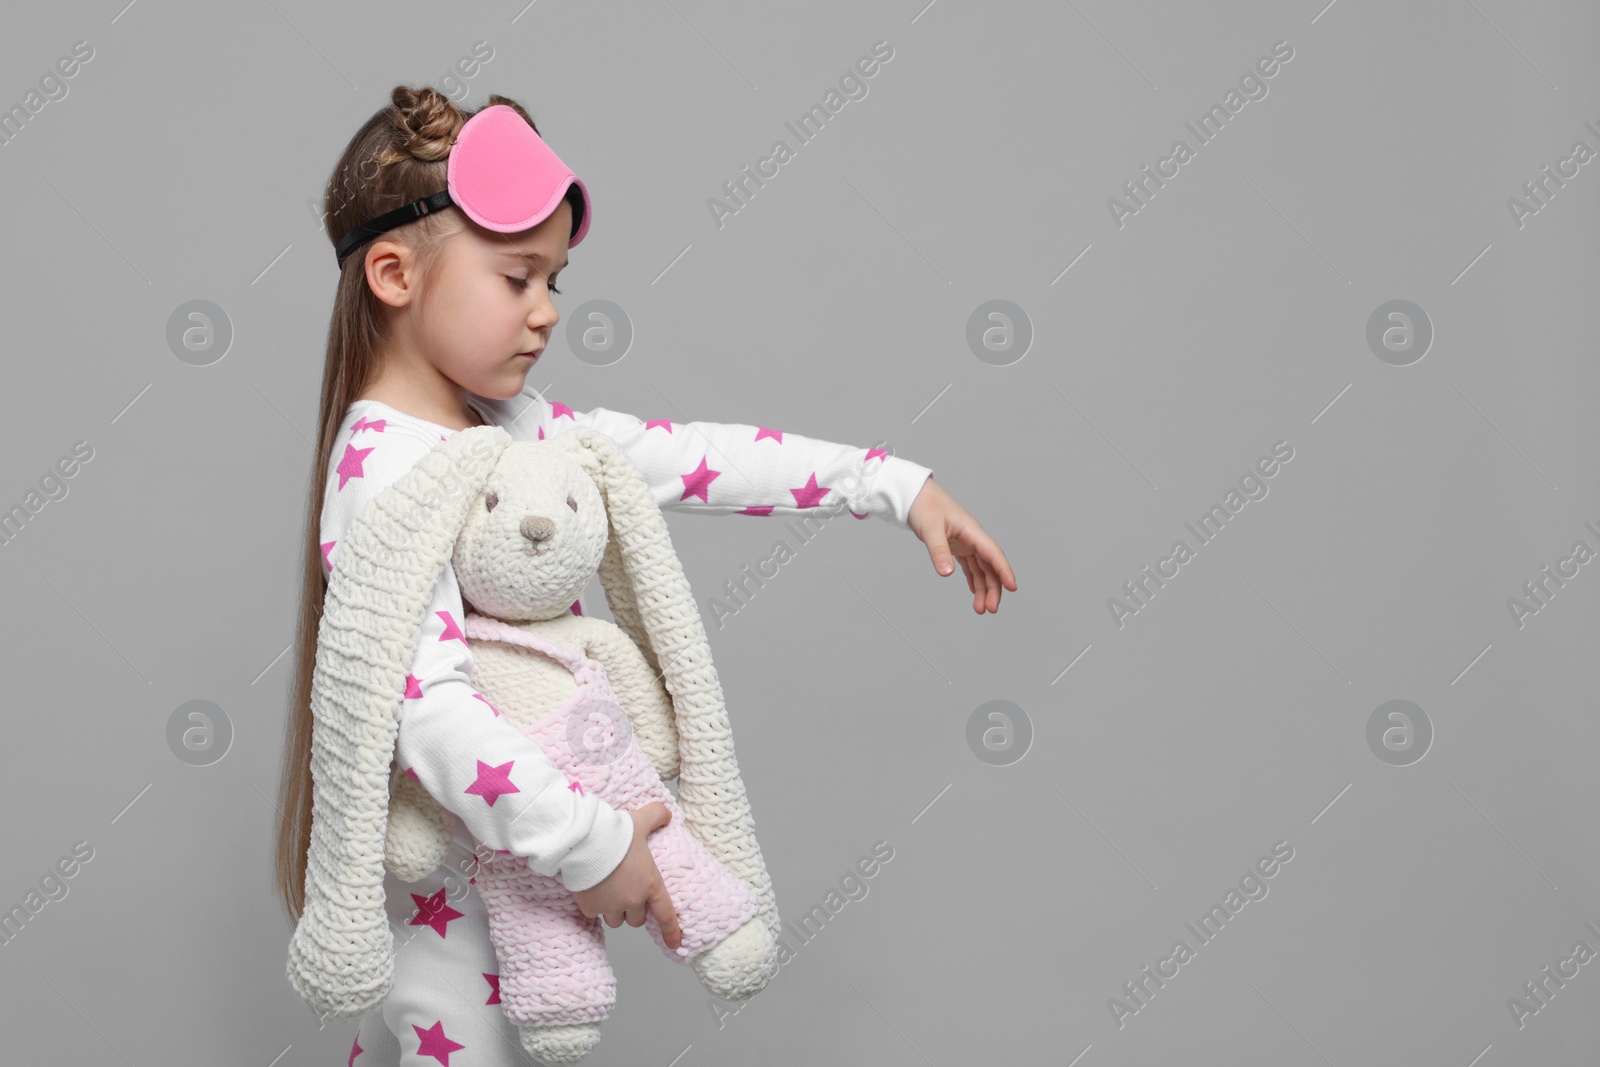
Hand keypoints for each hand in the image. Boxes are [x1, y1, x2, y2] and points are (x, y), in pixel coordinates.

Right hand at [570, 801, 682, 949]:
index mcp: (650, 884)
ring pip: (616, 920)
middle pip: (637, 919)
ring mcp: (610, 906)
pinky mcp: (590, 907)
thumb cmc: (615, 832)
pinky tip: (592, 889)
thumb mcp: (641, 819)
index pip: (665, 914)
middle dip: (633, 910)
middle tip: (627, 893)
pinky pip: (594, 914)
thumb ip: (658, 814)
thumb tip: (668, 815)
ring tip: (609, 891)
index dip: (671, 931)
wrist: (583, 840)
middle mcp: (632, 900)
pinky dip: (594, 905)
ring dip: (615, 911)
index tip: (676, 943)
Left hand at [907, 477, 1016, 614]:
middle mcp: (973, 538)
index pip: (993, 553)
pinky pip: (971, 566)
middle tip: (990, 609)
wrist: (914, 495)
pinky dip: (974, 580)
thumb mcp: (930, 529)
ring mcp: (966, 542)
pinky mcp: (957, 546)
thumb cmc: (924, 506)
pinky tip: (975, 593)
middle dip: (994, 588)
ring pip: (982, 568)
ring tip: (981, 609)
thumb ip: (939, 551)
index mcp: (972, 531)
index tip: (1012, 587)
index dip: (1004, 570)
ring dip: (984, 588)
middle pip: (990, 566)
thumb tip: (947, 573)